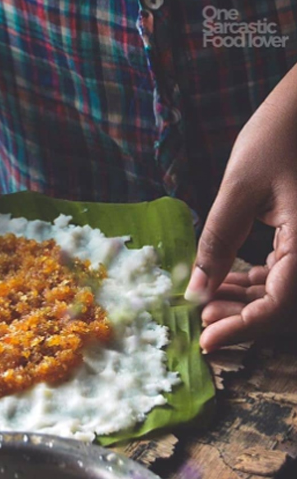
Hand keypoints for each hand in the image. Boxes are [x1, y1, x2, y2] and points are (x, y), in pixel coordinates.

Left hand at [185, 65, 296, 352]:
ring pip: (280, 291)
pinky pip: (281, 270)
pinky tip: (224, 278)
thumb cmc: (277, 136)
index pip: (279, 305)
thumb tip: (196, 291)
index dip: (242, 329)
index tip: (205, 342)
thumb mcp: (239, 189)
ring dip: (243, 301)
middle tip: (198, 317)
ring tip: (204, 300)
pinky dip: (252, 281)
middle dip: (238, 317)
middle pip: (281, 305)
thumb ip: (218, 242)